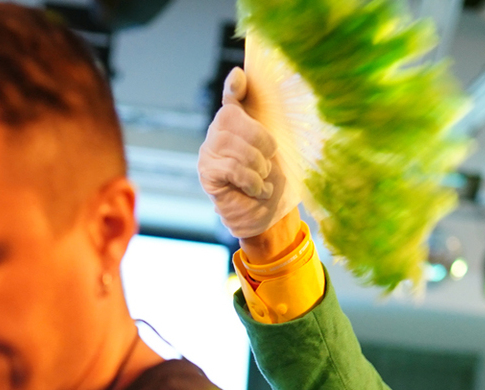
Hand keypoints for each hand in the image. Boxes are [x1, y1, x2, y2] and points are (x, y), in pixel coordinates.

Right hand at [198, 67, 293, 239]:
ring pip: (231, 143)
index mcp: (237, 121)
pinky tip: (257, 189)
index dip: (235, 86)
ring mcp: (209, 151)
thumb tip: (250, 87)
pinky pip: (231, 167)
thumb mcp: (277, 148)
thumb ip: (269, 122)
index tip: (240, 78)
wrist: (264, 216)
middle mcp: (218, 131)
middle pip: (232, 117)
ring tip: (262, 178)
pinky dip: (250, 180)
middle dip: (260, 141)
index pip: (232, 95)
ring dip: (256, 164)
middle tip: (268, 162)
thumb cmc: (271, 179)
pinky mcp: (207, 172)